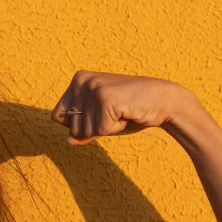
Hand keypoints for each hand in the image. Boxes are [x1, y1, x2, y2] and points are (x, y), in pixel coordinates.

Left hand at [51, 70, 193, 144]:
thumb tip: (69, 141)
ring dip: (107, 129)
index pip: (57, 116)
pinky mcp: (105, 98)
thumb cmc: (131, 112)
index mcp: (77, 80)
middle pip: (71, 127)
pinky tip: (127, 113)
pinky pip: (101, 130)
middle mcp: (81, 79)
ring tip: (122, 112)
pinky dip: (116, 128)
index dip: (79, 125)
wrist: (163, 102)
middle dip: (95, 128)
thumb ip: (82, 131)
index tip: (101, 113)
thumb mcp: (102, 123)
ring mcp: (92, 87)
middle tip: (115, 113)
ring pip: (85, 131)